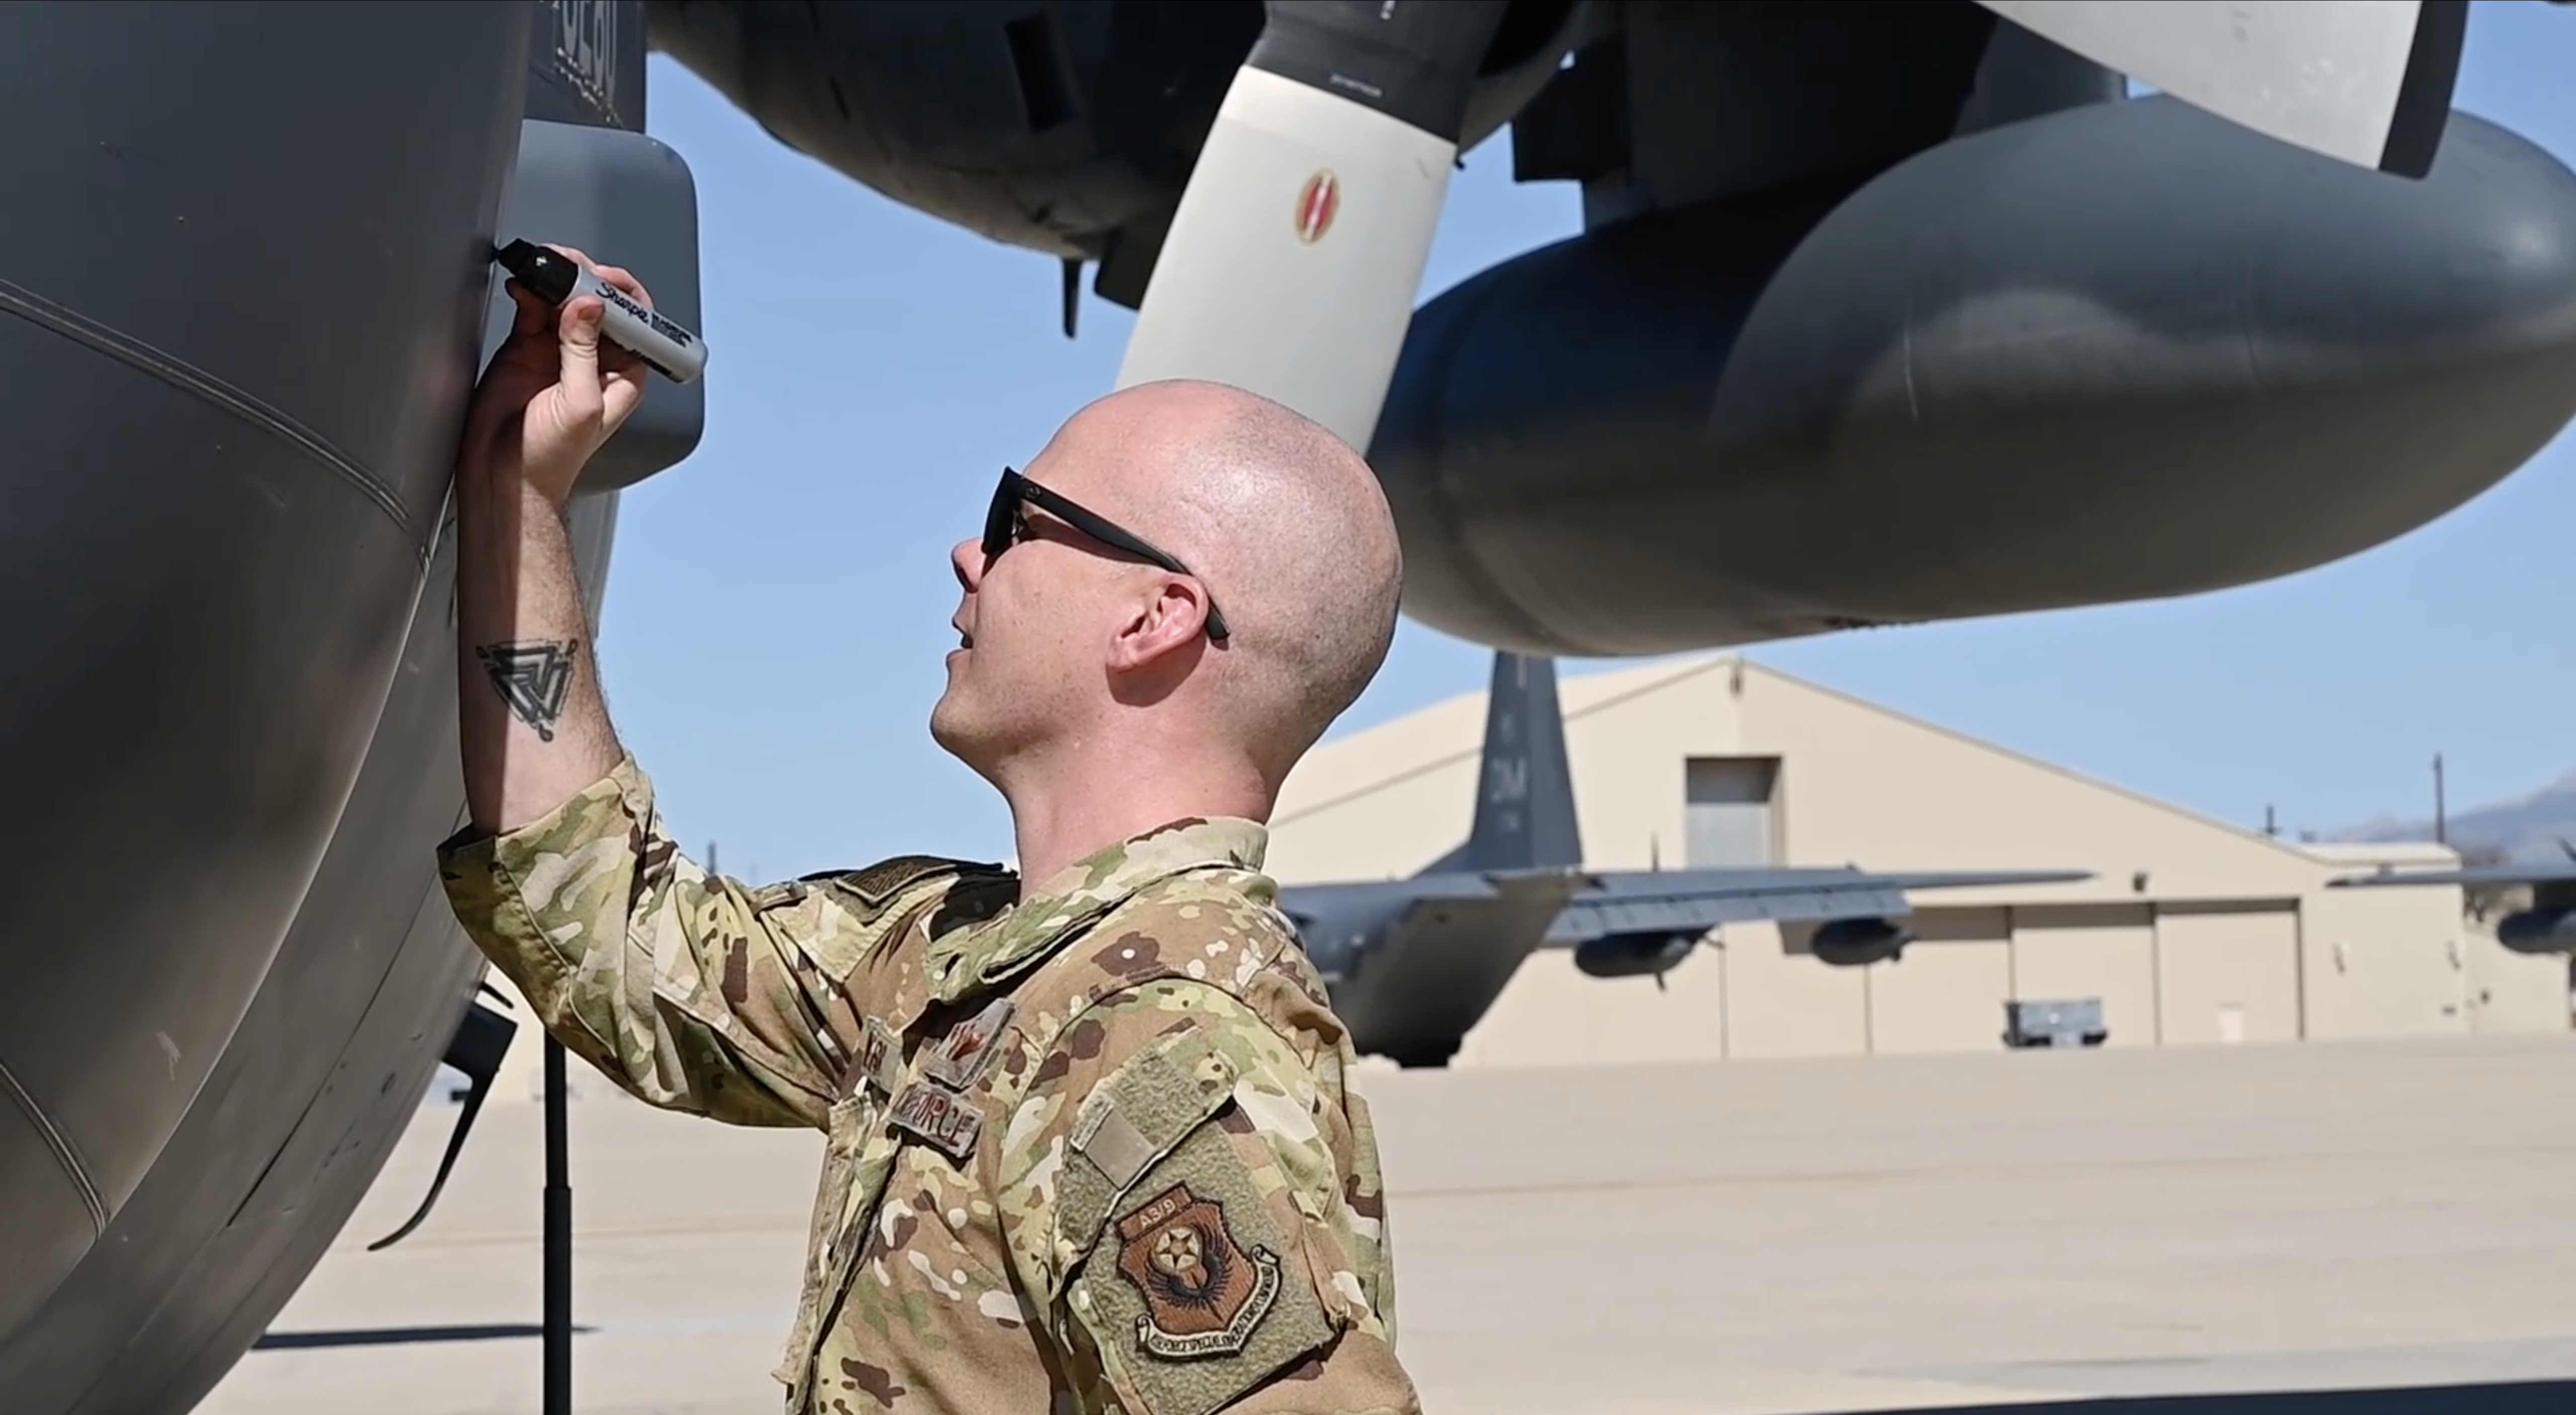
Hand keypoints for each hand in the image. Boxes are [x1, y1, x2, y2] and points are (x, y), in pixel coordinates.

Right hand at [459, 243, 652, 504]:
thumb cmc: (549, 458)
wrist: (502, 477)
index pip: (636, 323)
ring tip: (544, 265)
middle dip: (586, 279)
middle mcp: (595, 360)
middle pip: (600, 304)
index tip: (602, 280)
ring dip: (557, 281)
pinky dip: (529, 292)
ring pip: (566, 301)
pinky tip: (523, 283)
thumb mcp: (579, 404)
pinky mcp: (527, 348)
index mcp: (622, 375)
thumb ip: (584, 352)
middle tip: (568, 266)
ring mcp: (560, 352)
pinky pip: (533, 309)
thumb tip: (590, 306)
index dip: (623, 295)